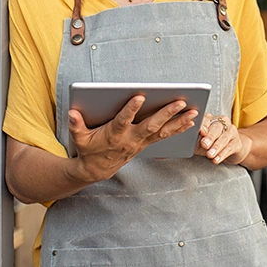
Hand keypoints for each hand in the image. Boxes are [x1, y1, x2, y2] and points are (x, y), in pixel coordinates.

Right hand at [68, 95, 198, 181]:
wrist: (97, 170)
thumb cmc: (88, 149)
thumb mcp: (79, 138)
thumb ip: (76, 125)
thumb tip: (72, 113)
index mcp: (114, 134)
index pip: (123, 120)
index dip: (131, 109)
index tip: (140, 96)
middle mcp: (131, 139)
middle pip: (151, 125)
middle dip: (166, 113)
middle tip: (180, 102)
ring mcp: (141, 142)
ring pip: (162, 131)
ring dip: (179, 121)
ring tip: (194, 111)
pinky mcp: (146, 143)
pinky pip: (165, 136)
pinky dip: (178, 128)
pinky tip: (191, 121)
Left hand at [196, 113, 251, 164]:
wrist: (228, 150)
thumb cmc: (210, 143)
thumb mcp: (200, 140)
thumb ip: (195, 138)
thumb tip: (187, 139)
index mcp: (210, 119)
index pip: (206, 120)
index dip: (204, 126)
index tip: (201, 132)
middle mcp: (222, 122)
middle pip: (216, 128)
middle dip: (210, 137)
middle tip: (204, 144)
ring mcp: (231, 131)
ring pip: (224, 138)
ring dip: (216, 147)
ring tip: (210, 155)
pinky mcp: (237, 142)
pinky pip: (230, 148)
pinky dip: (222, 154)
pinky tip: (216, 159)